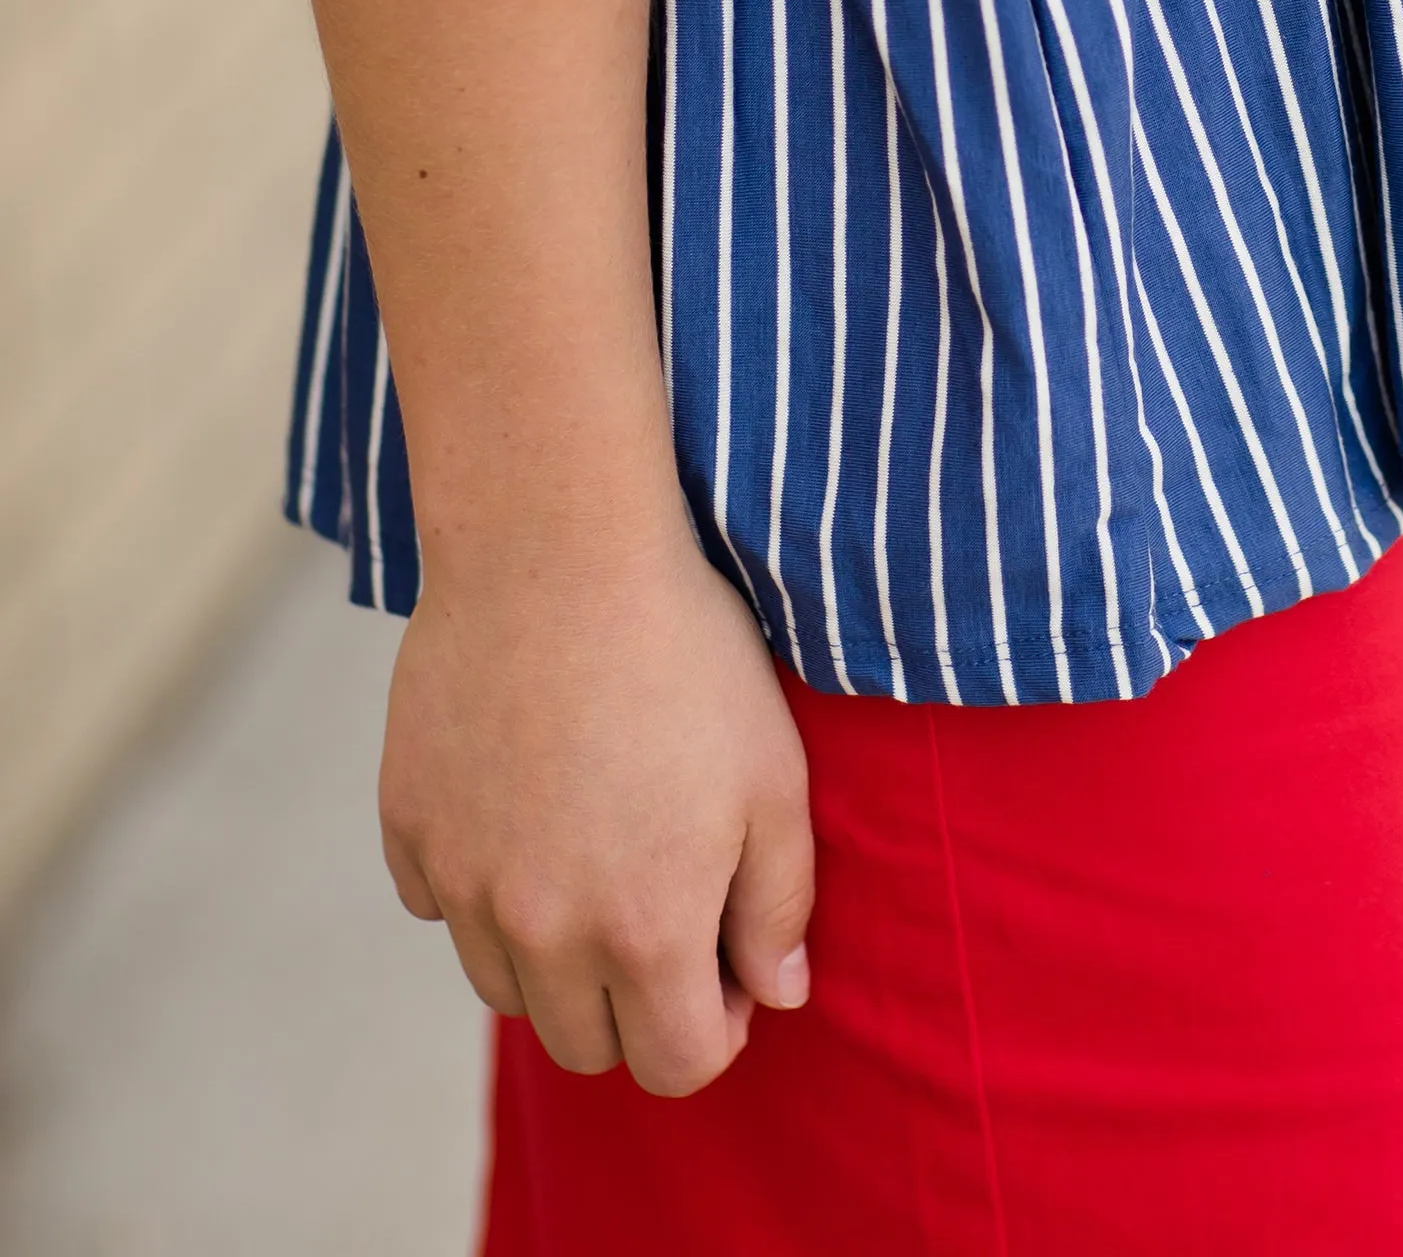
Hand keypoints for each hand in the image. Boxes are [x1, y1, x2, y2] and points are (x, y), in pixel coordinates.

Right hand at [379, 533, 813, 1096]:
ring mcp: (463, 886)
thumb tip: (774, 994)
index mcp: (643, 932)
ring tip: (596, 853)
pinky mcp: (407, 832)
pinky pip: (442, 909)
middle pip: (585, 1045)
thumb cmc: (685, 656)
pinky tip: (525, 807)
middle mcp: (540, 932)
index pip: (676, 1067)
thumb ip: (780, 904)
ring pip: (508, 987)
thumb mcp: (775, 775)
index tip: (727, 961)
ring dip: (556, 955)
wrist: (555, 549)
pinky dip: (482, 889)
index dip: (715, 1026)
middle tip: (666, 908)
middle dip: (635, 1003)